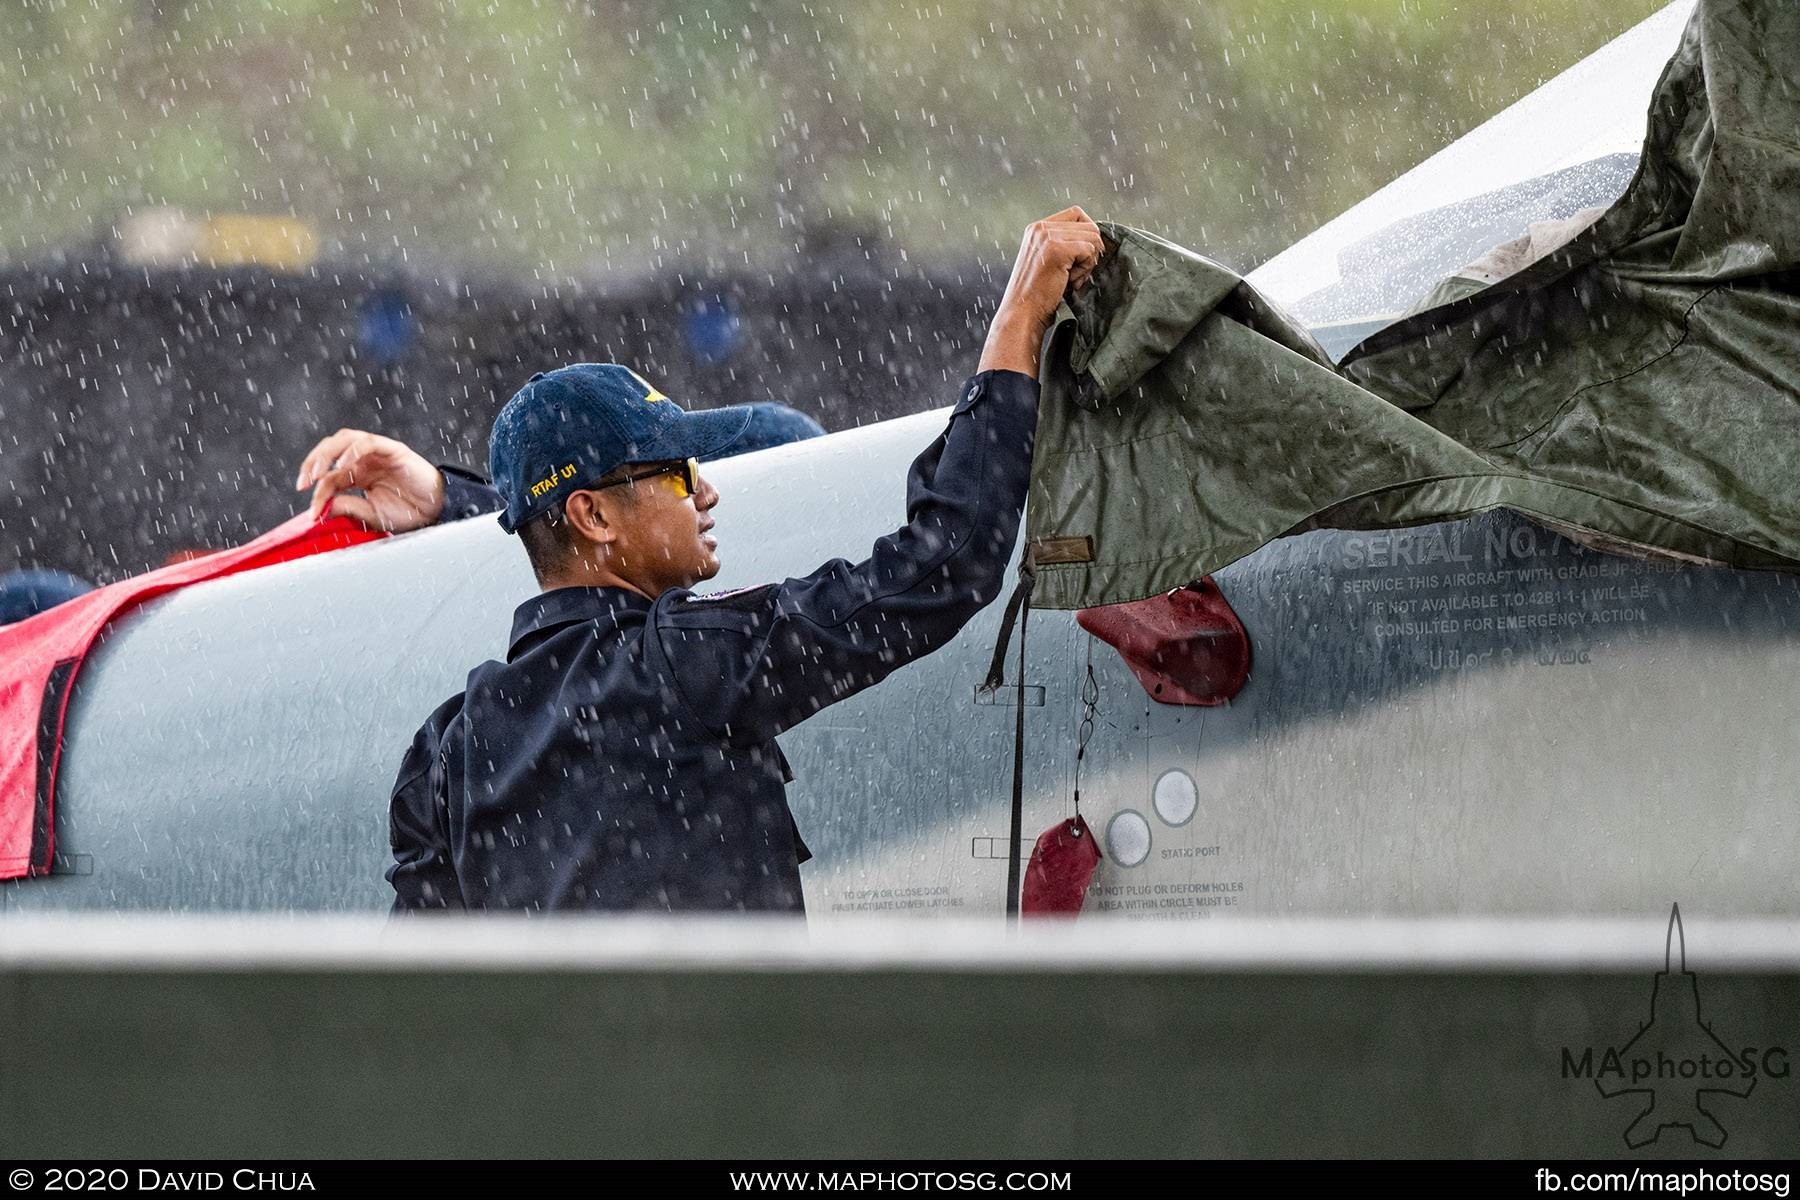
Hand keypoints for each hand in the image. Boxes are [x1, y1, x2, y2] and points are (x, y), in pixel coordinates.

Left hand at [294, 429, 445, 531]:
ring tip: (317, 472)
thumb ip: (346, 507)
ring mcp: (377, 452)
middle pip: (330, 449)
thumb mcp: (370, 515)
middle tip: (304, 483)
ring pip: (344, 439)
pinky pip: (367, 442)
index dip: (317, 492)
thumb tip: (318, 509)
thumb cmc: (408, 514)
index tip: (312, 512)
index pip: (329, 477)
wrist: (437, 511)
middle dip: (312, 463)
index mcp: (357, 475)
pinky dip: (352, 450)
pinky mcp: (392, 449)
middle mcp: (364, 460)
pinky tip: (344, 466)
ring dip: (326, 453)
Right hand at [978, 206, 1105, 377]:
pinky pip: (1090, 250)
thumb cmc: (1037, 295)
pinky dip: (1085, 269)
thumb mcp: (1048, 260)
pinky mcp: (1057, 249)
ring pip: (1093, 237)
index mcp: (1037, 228)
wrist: (1022, 314)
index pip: (1077, 214)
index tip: (1080, 258)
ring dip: (1088, 262)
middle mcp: (1040, 228)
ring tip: (1070, 279)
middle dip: (1090, 251)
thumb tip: (1097, 238)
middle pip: (1089, 225)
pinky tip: (1069, 282)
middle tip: (1074, 273)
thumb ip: (1065, 244)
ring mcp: (1047, 236)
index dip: (1087, 235)